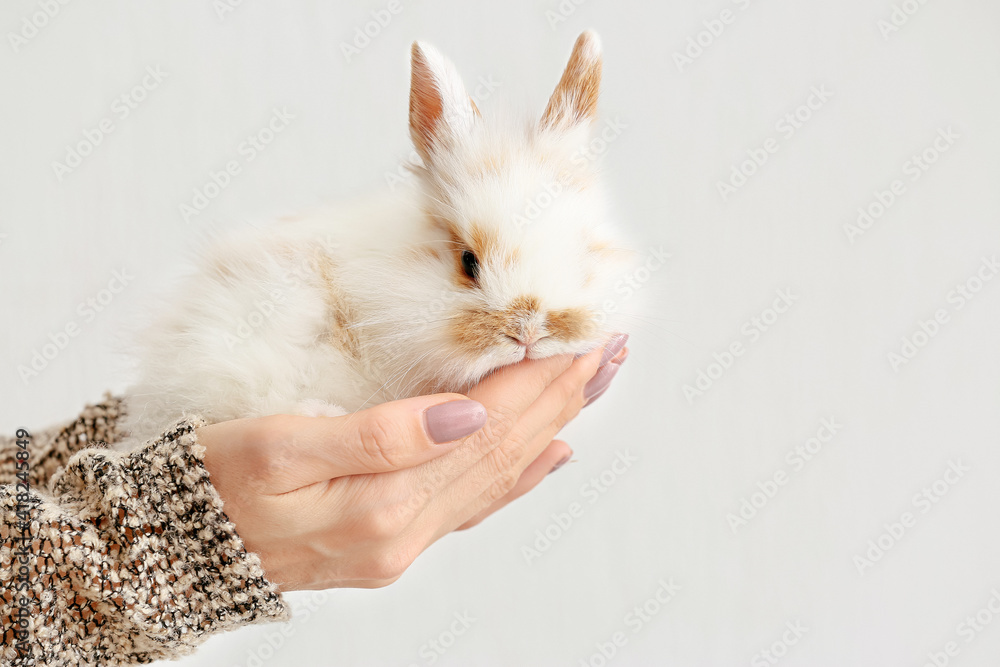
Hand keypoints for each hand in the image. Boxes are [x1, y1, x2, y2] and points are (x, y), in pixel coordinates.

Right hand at [197, 334, 628, 590]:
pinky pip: (473, 505)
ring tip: (590, 385)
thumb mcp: (280, 447)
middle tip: (607, 350)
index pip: (485, 428)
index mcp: (382, 503)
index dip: (535, 379)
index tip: (580, 337)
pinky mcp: (391, 541)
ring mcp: (402, 543)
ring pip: (497, 476)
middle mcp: (405, 532)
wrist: (170, 549)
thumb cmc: (209, 484)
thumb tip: (470, 416)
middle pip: (505, 452)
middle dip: (560, 396)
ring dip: (549, 426)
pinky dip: (517, 475)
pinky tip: (550, 454)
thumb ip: (380, 437)